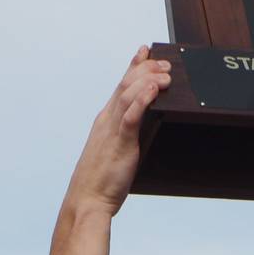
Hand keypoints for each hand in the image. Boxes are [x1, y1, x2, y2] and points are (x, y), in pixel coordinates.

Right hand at [66, 46, 171, 215]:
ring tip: (166, 74)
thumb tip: (141, 130)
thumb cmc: (100, 182)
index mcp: (105, 122)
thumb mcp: (115, 154)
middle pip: (125, 84)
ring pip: (128, 95)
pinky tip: (154, 89)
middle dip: (145, 68)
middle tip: (165, 62)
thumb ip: (126, 138)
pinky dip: (142, 100)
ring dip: (148, 80)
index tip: (145, 51)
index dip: (133, 66)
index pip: (120, 87)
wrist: (87, 202)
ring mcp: (111, 131)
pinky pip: (131, 116)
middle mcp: (106, 121)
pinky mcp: (120, 144)